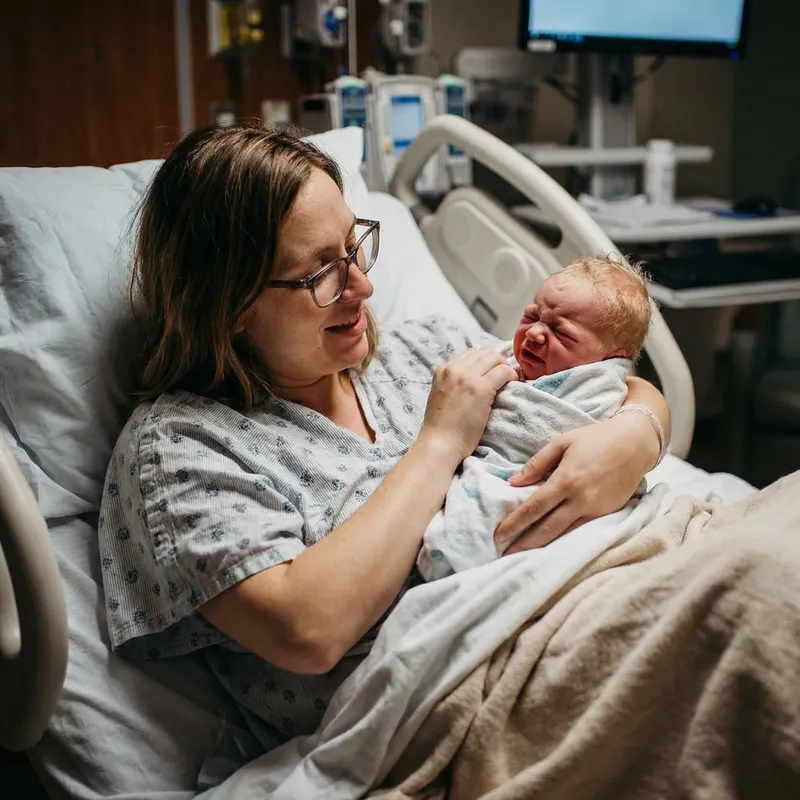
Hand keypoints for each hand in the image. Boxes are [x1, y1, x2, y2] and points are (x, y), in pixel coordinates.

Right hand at [421, 348, 517, 462]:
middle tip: (504, 377)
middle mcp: (454, 369)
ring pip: (495, 358)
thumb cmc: (442, 427)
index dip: (485, 362)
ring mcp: (467, 377)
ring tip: (508, 381)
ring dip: (505, 368)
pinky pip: (504, 371)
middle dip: (497, 362)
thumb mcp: (442, 395)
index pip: (471, 354)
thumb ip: (454, 383)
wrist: (440, 443)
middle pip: (484, 353)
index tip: (493, 373)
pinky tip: (513, 386)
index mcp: (443, 370)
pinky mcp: (481, 388)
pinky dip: (512, 376)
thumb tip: (475, 378)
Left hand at [494, 411, 659, 553]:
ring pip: (565, 535)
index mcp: (566, 480)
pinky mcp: (608, 515)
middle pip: (547, 528)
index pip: (534, 508)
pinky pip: (581, 532)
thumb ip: (537, 463)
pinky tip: (552, 547)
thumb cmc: (596, 438)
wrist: (636, 443)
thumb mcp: (562, 443)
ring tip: (524, 557)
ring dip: (543, 548)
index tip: (498, 535)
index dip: (515, 523)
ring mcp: (596, 510)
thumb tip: (513, 482)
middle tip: (505, 554)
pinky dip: (564, 541)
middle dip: (524, 544)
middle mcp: (580, 500)